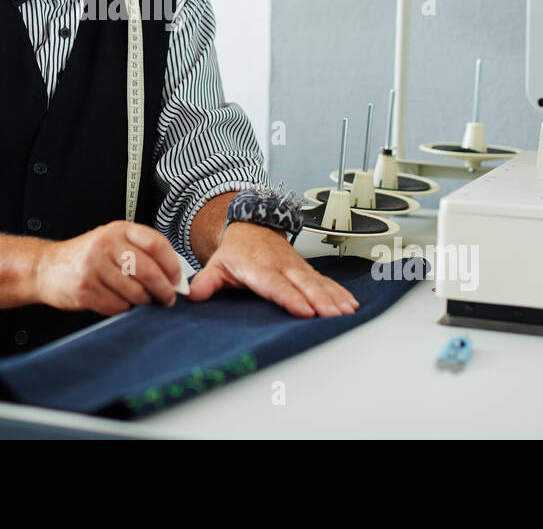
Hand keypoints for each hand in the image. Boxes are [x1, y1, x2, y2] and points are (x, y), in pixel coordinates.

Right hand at [35, 221, 181, 315]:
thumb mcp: (112, 242)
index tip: (178, 279)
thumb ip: (140, 253)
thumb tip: (174, 277)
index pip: (156, 244)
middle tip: (167, 299)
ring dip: (143, 301)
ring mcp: (94, 266)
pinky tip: (117, 302)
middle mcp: (106, 244)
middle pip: (148, 271)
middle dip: (163, 290)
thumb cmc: (86, 257)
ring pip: (135, 292)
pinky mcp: (85, 289)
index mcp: (118, 230)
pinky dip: (123, 309)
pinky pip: (118, 306)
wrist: (47, 267)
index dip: (172, 265)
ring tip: (139, 300)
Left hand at [188, 222, 358, 317]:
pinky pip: (326, 282)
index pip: (276, 285)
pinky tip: (351, 304)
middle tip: (335, 315)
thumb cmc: (236, 251)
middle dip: (321, 300)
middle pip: (304, 285)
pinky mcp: (307, 271)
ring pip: (318, 283)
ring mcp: (297, 268)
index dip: (290, 298)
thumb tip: (192, 295)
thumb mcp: (217, 264)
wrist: (252, 226)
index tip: (304, 310)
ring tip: (347, 312)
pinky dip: (340, 292)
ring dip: (334, 298)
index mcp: (259, 267)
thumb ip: (206, 281)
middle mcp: (282, 266)